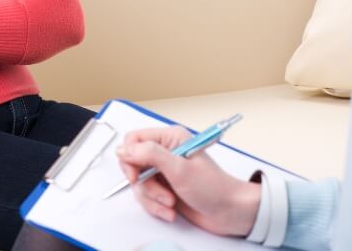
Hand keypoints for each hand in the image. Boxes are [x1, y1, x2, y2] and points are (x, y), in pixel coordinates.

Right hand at [116, 126, 260, 236]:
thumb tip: (122, 148)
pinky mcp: (164, 189)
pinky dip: (156, 206)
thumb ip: (149, 155)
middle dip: (145, 184)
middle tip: (161, 193)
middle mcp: (164, 152)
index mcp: (170, 138)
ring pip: (139, 184)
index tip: (135, 175)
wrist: (229, 212)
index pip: (134, 139)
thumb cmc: (212, 187)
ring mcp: (163, 172)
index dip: (130, 157)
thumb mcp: (180, 169)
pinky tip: (171, 211)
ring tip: (171, 203)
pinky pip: (146, 197)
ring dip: (153, 198)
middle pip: (133, 164)